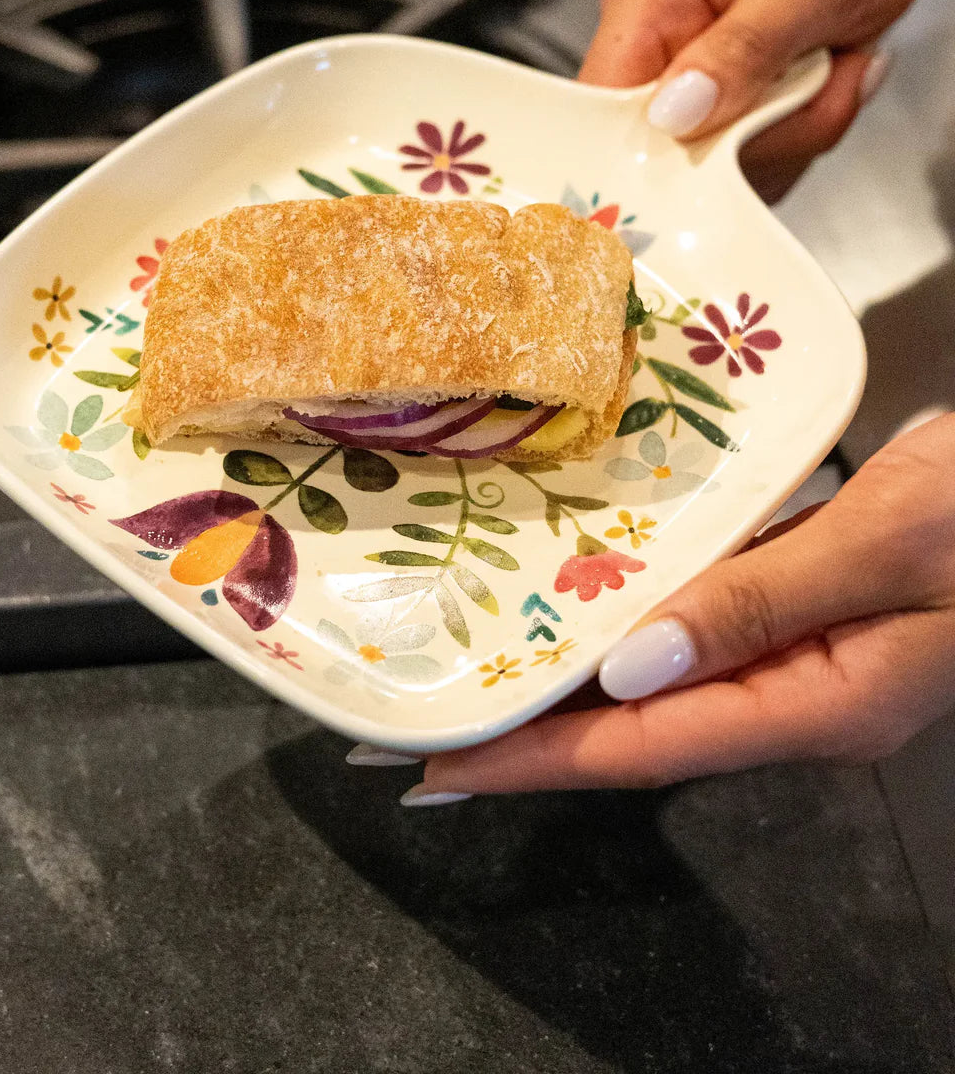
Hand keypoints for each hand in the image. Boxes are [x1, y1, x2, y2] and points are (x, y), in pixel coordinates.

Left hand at [409, 414, 954, 797]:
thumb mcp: (892, 544)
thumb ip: (765, 602)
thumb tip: (632, 666)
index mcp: (823, 702)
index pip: (646, 746)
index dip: (536, 760)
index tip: (437, 768)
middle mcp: (801, 694)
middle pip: (637, 729)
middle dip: (529, 735)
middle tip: (420, 729)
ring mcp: (804, 654)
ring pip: (659, 682)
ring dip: (567, 685)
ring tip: (474, 677)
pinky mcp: (804, 608)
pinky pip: (694, 630)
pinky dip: (624, 629)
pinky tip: (575, 611)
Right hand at [580, 0, 935, 200]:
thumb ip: (743, 45)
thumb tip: (674, 114)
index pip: (599, 93)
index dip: (637, 150)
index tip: (703, 168)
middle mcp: (652, 36)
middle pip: (660, 148)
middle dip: (751, 142)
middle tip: (819, 90)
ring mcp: (680, 78)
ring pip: (710, 167)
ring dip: (786, 138)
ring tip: (830, 73)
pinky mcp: (711, 110)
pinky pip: (741, 166)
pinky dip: (793, 144)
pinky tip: (819, 91)